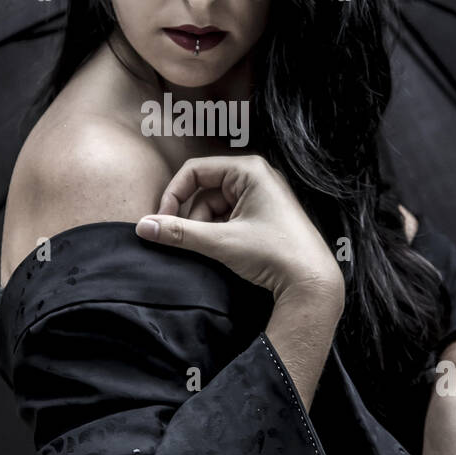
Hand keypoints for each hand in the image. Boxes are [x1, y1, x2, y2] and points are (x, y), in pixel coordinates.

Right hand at [135, 154, 343, 309]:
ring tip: (217, 250)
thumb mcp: (221, 242)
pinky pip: (229, 218)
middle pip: (204, 190)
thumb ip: (179, 233)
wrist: (311, 283)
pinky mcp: (263, 216)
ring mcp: (261, 197)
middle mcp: (257, 177)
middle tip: (193, 242)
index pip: (195, 171)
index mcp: (249, 170)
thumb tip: (143, 227)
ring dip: (206, 229)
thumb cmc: (274, 254)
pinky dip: (220, 234)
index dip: (173, 195)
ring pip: (215, 207)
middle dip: (194, 218)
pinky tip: (228, 252)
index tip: (162, 222)